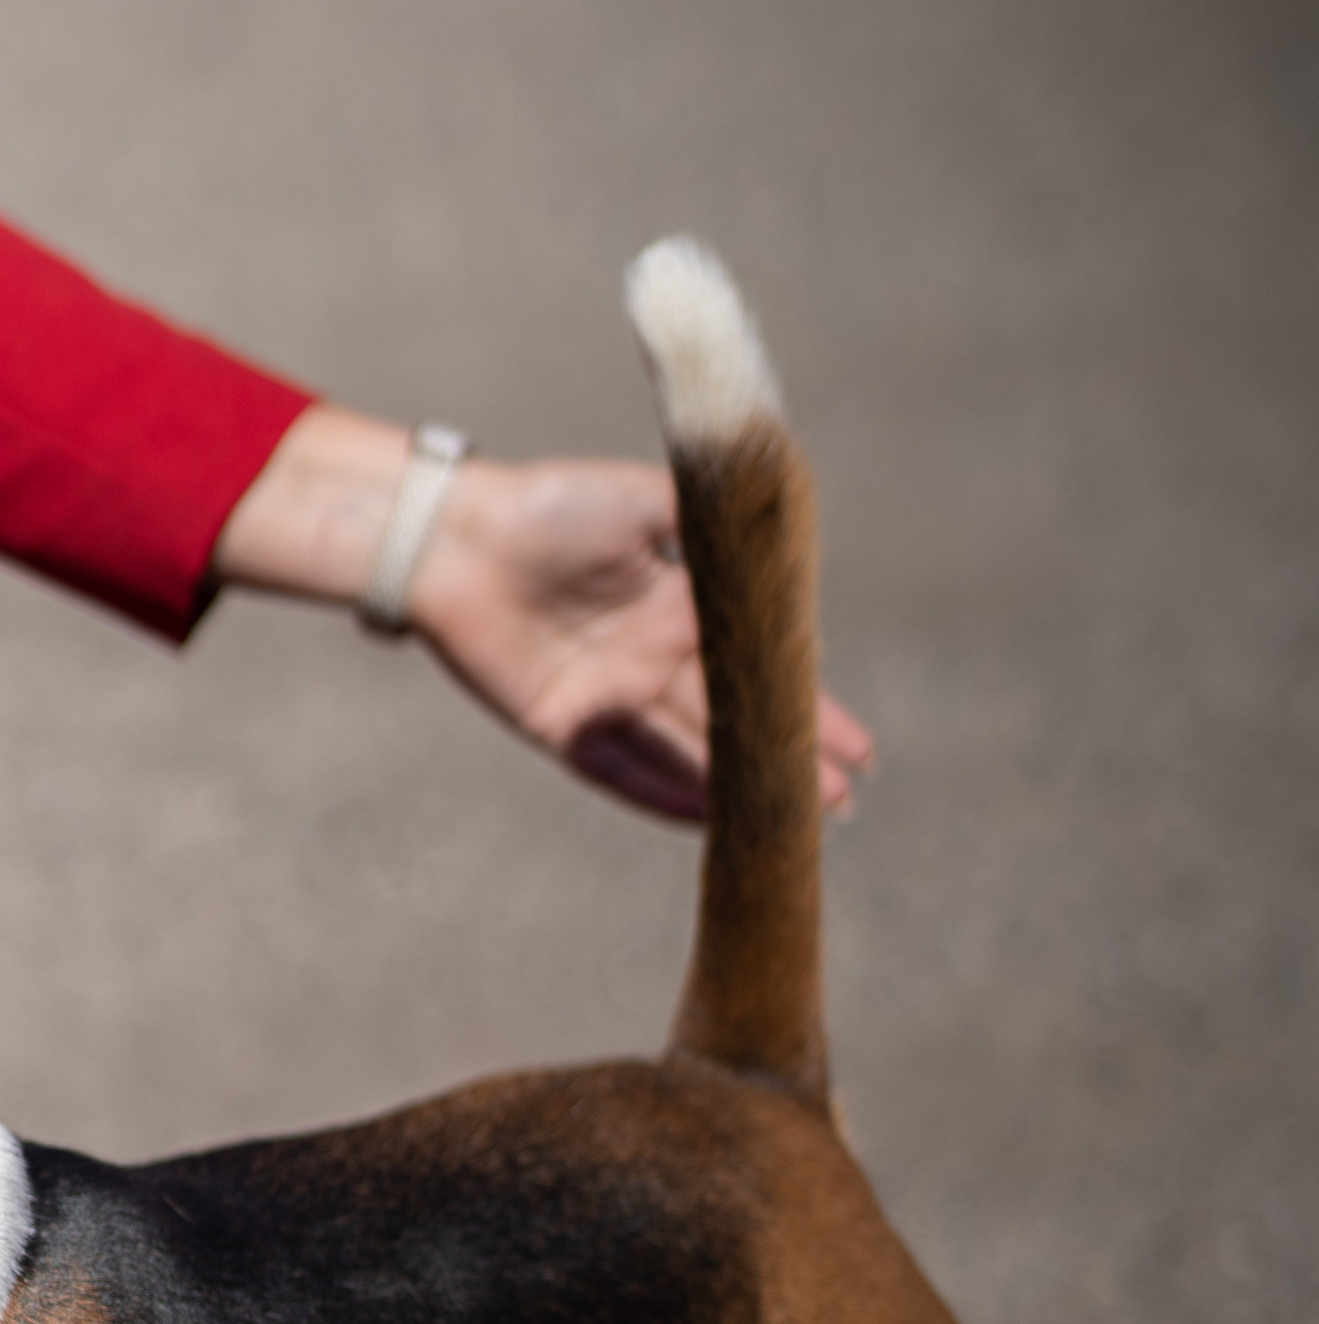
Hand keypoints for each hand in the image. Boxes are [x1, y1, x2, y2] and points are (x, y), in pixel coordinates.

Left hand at [213, 404, 873, 822]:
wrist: (460, 538)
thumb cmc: (553, 506)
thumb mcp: (652, 500)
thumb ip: (716, 521)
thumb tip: (782, 534)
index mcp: (682, 610)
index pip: (760, 670)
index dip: (811, 710)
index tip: (862, 751)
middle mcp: (651, 661)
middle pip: (734, 725)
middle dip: (789, 765)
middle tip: (843, 806)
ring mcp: (609, 700)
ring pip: (689, 757)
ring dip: (740, 792)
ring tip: (797, 823)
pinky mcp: (563, 729)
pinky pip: (623, 773)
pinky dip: (667, 799)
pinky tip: (716, 823)